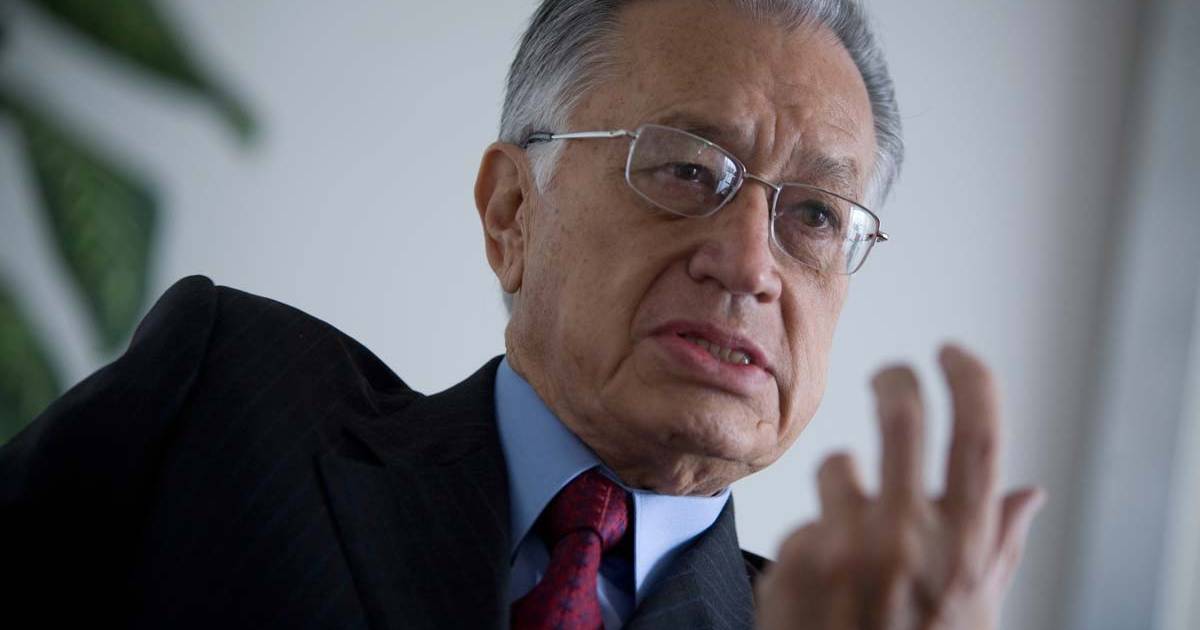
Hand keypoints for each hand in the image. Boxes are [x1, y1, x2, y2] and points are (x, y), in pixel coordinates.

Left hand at [755, 345, 1044, 629]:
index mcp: (963, 549)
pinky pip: (805, 518)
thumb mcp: (975, 612)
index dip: (971, 381)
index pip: (980, 437)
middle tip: (889, 374)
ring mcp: (845, 547)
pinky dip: (813, 541)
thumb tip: (1028, 492)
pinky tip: (819, 584)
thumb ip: (997, 546)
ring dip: (843, 489)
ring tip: (848, 543)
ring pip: (838, 465)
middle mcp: (907, 540)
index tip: (953, 353)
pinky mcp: (794, 558)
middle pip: (902, 417)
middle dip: (896, 381)